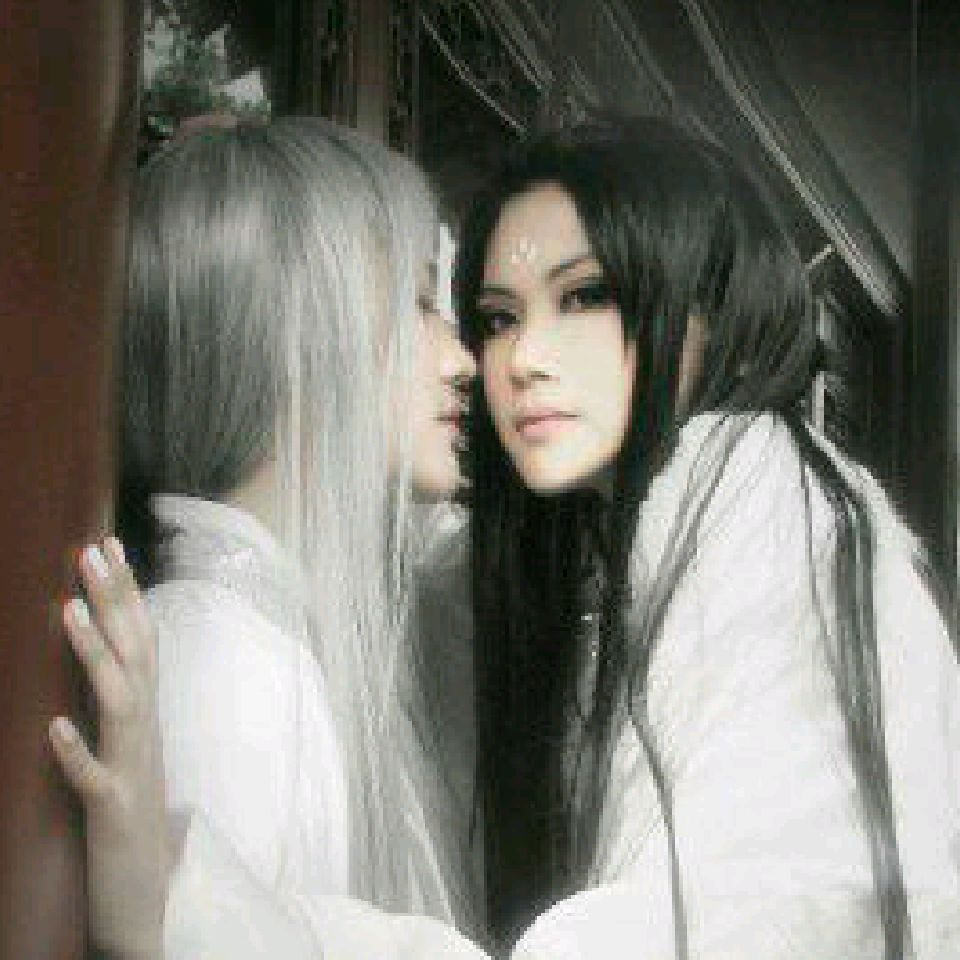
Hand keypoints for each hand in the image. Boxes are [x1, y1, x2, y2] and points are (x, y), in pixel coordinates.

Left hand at [49, 537, 168, 959]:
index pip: (141, 638)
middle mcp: (146, 729)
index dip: (127, 591)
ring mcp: (133, 766)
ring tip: (68, 612)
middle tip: (92, 552)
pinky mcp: (114, 810)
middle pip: (135, 654)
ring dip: (95, 654)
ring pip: (119, 700)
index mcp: (147, 712)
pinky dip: (77, 751)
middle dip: (115, 600)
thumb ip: (121, 700)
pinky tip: (53, 726)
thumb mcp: (129, 745)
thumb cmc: (133, 812)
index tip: (108, 544)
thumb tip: (109, 654)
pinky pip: (95, 778)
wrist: (154, 891)